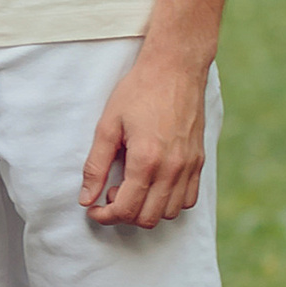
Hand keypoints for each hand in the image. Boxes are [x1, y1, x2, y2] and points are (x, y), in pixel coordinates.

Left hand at [79, 46, 209, 228]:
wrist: (175, 68)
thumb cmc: (139, 91)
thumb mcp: (108, 125)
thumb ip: (96, 165)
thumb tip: (86, 198)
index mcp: (146, 160)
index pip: (126, 209)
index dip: (105, 216)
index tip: (93, 208)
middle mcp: (172, 168)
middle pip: (148, 218)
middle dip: (124, 214)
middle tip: (111, 193)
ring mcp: (189, 166)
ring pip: (170, 213)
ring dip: (148, 210)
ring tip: (132, 187)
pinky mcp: (200, 161)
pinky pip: (189, 199)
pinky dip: (170, 202)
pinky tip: (154, 184)